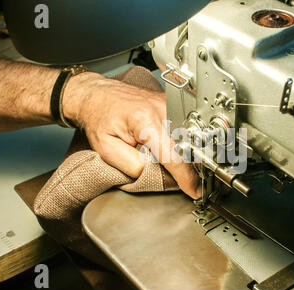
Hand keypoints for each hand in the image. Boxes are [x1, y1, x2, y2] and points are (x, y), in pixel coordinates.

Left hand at [63, 72, 200, 198]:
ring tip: (161, 154)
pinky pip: (185, 131)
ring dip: (181, 154)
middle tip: (172, 175)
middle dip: (183, 166)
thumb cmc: (100, 119)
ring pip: (188, 139)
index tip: (195, 190)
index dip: (185, 176)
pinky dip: (179, 143)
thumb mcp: (107, 150)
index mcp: (144, 119)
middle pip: (185, 147)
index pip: (172, 154)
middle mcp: (162, 108)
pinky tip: (165, 144)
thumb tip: (160, 176)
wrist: (99, 94)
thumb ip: (134, 167)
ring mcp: (171, 104)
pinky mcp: (175, 105)